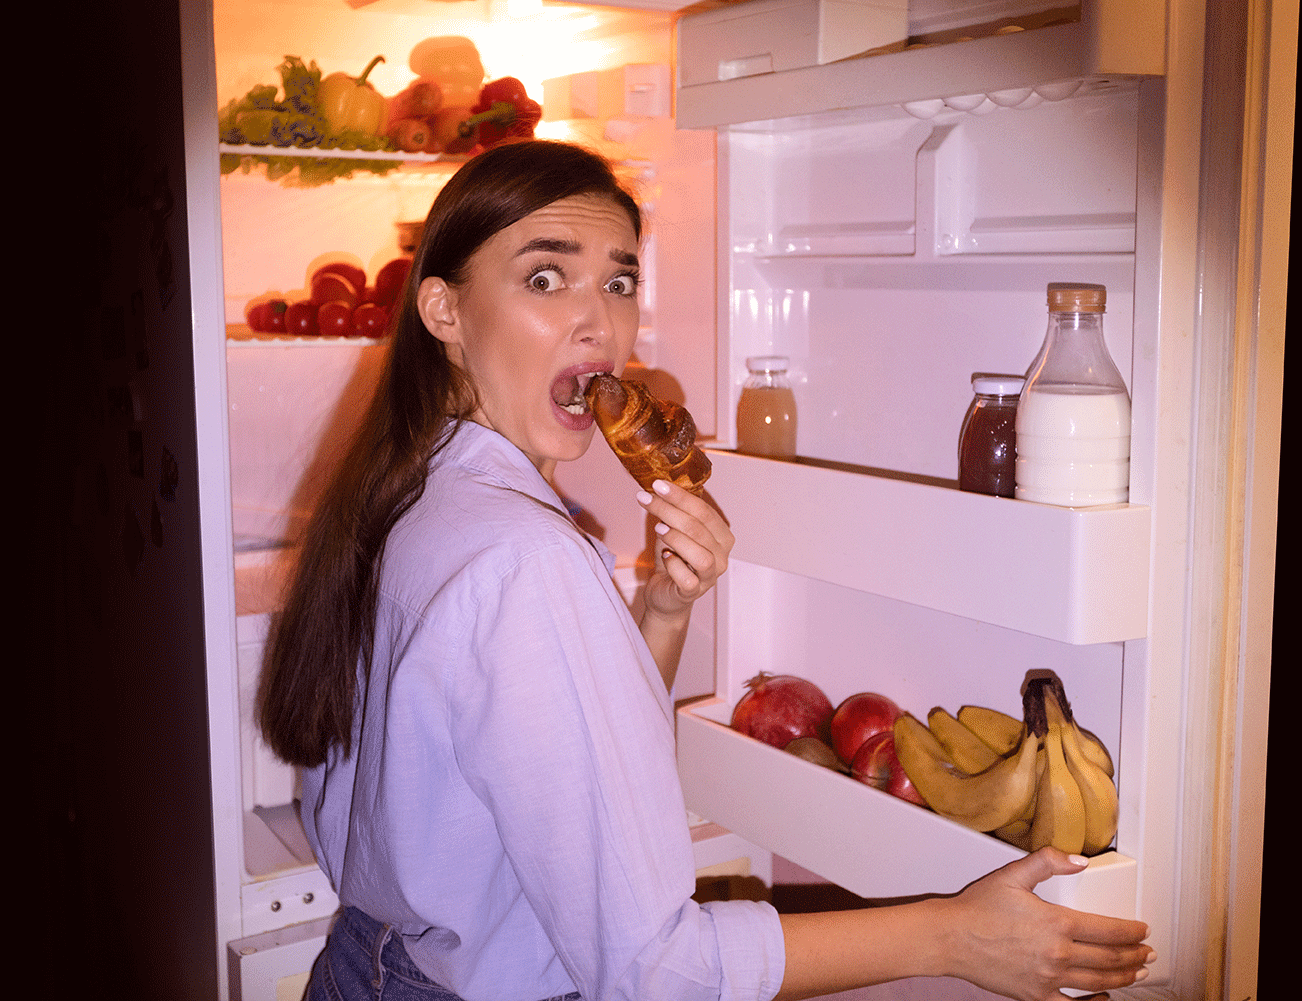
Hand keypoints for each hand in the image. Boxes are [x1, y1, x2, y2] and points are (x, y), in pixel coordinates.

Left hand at [636, 479, 733, 620]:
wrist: (665, 593)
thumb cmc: (673, 559)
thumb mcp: (674, 531)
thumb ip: (675, 513)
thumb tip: (660, 487)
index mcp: (722, 537)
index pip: (705, 512)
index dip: (681, 497)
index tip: (658, 485)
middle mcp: (722, 556)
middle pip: (699, 529)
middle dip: (670, 510)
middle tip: (647, 499)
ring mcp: (710, 576)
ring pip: (700, 555)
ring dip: (676, 538)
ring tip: (658, 528)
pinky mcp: (694, 592)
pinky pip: (688, 578)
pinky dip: (674, 565)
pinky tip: (666, 557)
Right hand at [938, 848, 1153, 999]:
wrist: (950, 939)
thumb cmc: (977, 908)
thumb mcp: (1012, 875)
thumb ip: (1047, 861)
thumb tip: (1079, 860)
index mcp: (1056, 923)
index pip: (1107, 930)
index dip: (1131, 931)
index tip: (1142, 930)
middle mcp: (1057, 954)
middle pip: (1109, 959)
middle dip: (1134, 955)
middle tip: (1147, 952)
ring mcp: (1048, 979)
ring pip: (1098, 982)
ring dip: (1123, 978)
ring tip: (1137, 973)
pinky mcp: (1035, 996)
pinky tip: (1105, 998)